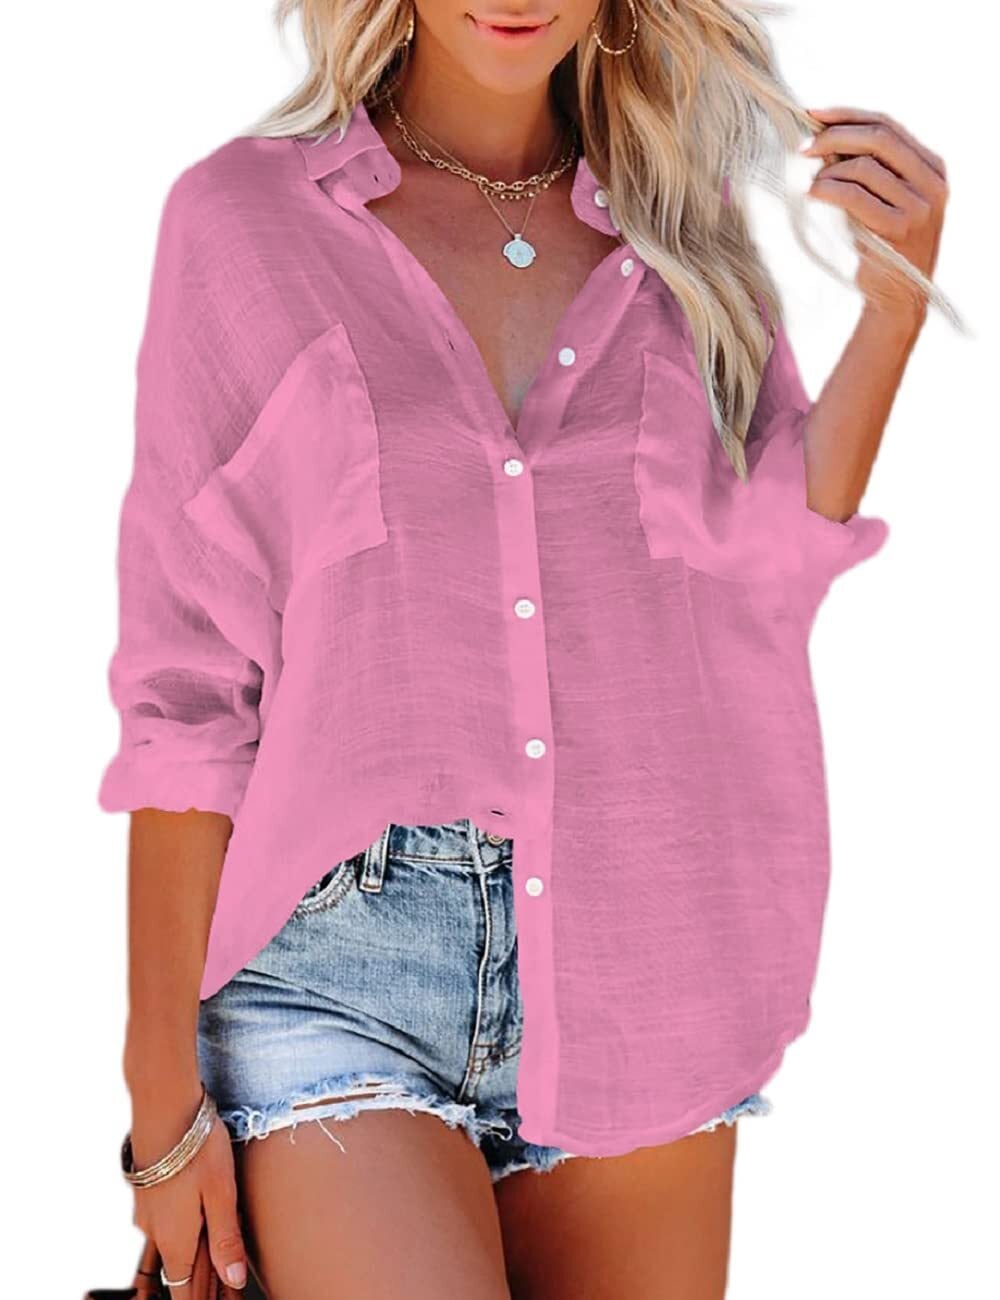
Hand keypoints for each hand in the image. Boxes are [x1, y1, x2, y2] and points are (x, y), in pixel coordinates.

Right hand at [129, 1079, 249, 1295]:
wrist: (162, 1104)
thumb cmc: (196, 1145)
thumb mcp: (221, 1193)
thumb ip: (226, 1238)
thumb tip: (234, 1280)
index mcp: (174, 1238)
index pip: (184, 1289)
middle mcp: (155, 1229)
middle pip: (178, 1270)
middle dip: (202, 1285)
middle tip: (226, 1289)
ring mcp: (148, 1209)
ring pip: (172, 1244)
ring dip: (194, 1258)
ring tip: (217, 1265)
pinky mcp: (148, 1189)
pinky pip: (166, 1223)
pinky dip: (183, 1234)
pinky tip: (197, 1225)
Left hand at [801, 106, 948, 318]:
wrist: (897, 297)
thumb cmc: (882, 245)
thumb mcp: (883, 200)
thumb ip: (869, 168)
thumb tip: (826, 135)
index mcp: (932, 167)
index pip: (888, 125)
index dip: (849, 115)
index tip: (813, 114)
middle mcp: (932, 183)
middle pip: (879, 138)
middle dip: (835, 136)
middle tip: (802, 146)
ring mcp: (919, 207)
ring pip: (865, 167)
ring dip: (828, 170)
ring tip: (811, 183)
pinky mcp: (899, 229)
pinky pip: (855, 196)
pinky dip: (828, 190)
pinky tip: (813, 194)